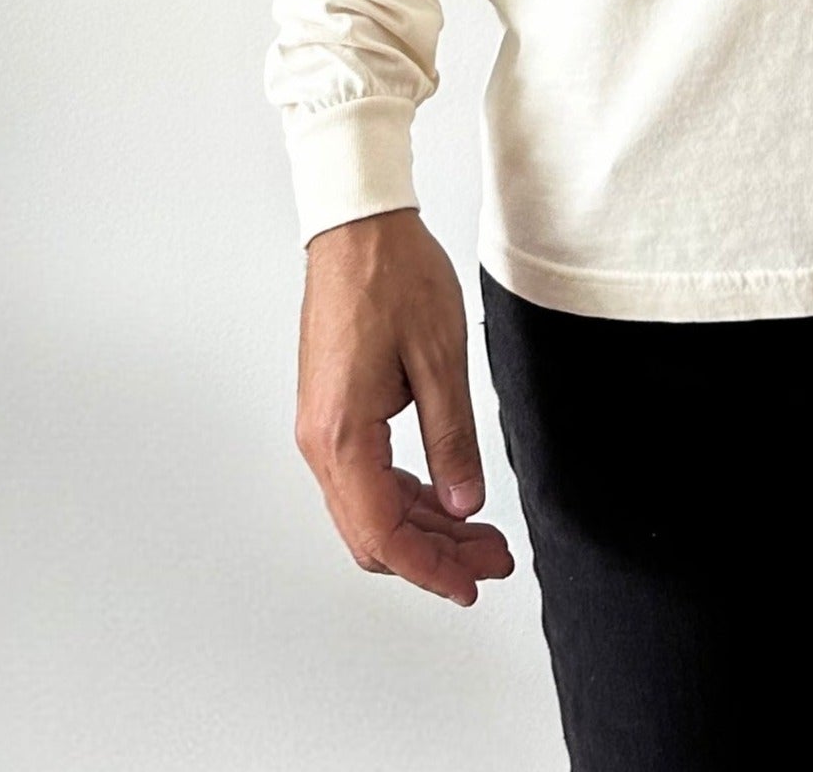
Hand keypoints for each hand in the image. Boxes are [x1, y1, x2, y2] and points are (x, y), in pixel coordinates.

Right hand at [294, 206, 516, 606]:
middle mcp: (321, 440)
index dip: (429, 569)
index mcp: (343, 434)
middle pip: (372, 532)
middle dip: (433, 555)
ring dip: (422, 529)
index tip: (470, 585)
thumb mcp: (440, 358)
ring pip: (369, 509)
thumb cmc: (393, 276)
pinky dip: (406, 498)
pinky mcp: (332, 412)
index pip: (383, 533)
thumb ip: (453, 438)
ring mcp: (322, 427)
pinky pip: (366, 477)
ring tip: (479, 534)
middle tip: (491, 560)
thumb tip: (466, 504)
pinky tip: (446, 498)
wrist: (357, 227)